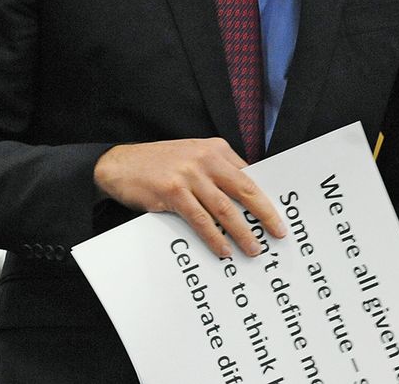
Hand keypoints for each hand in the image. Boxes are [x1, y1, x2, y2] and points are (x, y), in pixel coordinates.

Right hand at [93, 138, 284, 257]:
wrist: (120, 163)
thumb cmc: (160, 164)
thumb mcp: (193, 157)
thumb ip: (217, 172)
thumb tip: (244, 200)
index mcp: (216, 149)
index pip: (249, 175)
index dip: (265, 197)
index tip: (278, 215)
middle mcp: (207, 159)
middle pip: (245, 190)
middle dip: (265, 214)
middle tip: (278, 233)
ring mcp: (190, 175)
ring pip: (225, 208)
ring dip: (242, 232)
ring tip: (253, 248)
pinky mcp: (173, 192)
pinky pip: (200, 219)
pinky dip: (214, 237)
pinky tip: (223, 249)